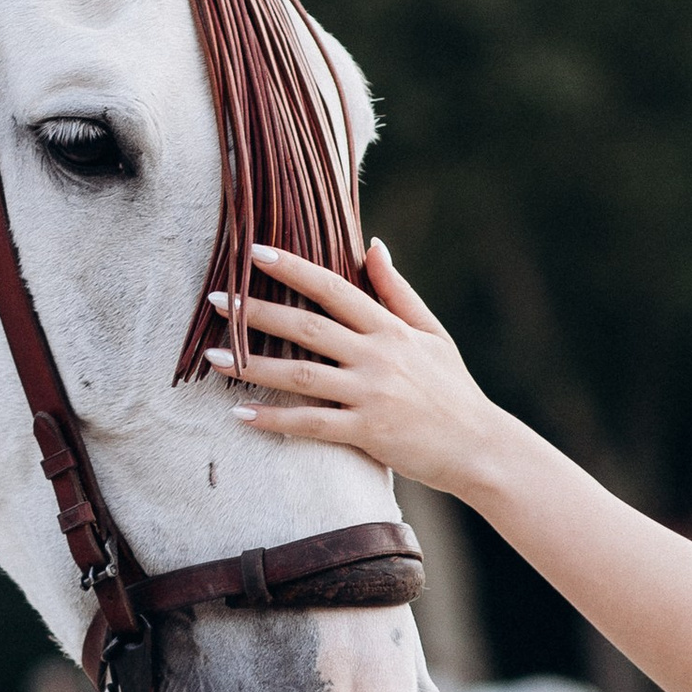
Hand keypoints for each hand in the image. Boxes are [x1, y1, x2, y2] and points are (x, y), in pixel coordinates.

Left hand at [211, 242, 504, 497]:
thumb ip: (398, 291)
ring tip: (211, 357)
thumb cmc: (454, 390)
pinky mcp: (368, 432)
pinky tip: (240, 414)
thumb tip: (373, 245)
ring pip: (301, 375)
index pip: (334, 288)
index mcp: (390, 328)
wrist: (480, 447)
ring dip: (252, 364)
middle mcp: (378, 356)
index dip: (293, 268)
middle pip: (308, 327)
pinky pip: (311, 424)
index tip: (254, 252)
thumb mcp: (433, 333)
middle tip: (215, 300)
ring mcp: (371, 395)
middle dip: (257, 311)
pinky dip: (274, 419)